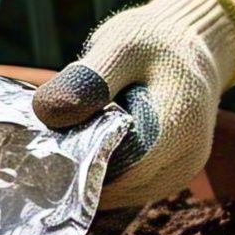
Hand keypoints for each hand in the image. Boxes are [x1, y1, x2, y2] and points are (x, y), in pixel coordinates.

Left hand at [31, 0, 234, 207]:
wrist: (189, 42)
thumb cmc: (153, 39)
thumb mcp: (119, 45)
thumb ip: (87, 79)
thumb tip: (46, 112)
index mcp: (179, 128)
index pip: (124, 173)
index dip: (82, 170)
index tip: (47, 153)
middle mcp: (187, 159)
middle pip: (123, 189)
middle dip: (83, 176)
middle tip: (46, 153)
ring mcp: (181, 170)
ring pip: (126, 194)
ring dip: (94, 179)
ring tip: (65, 149)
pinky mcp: (171, 172)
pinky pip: (133, 188)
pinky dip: (108, 176)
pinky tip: (86, 152)